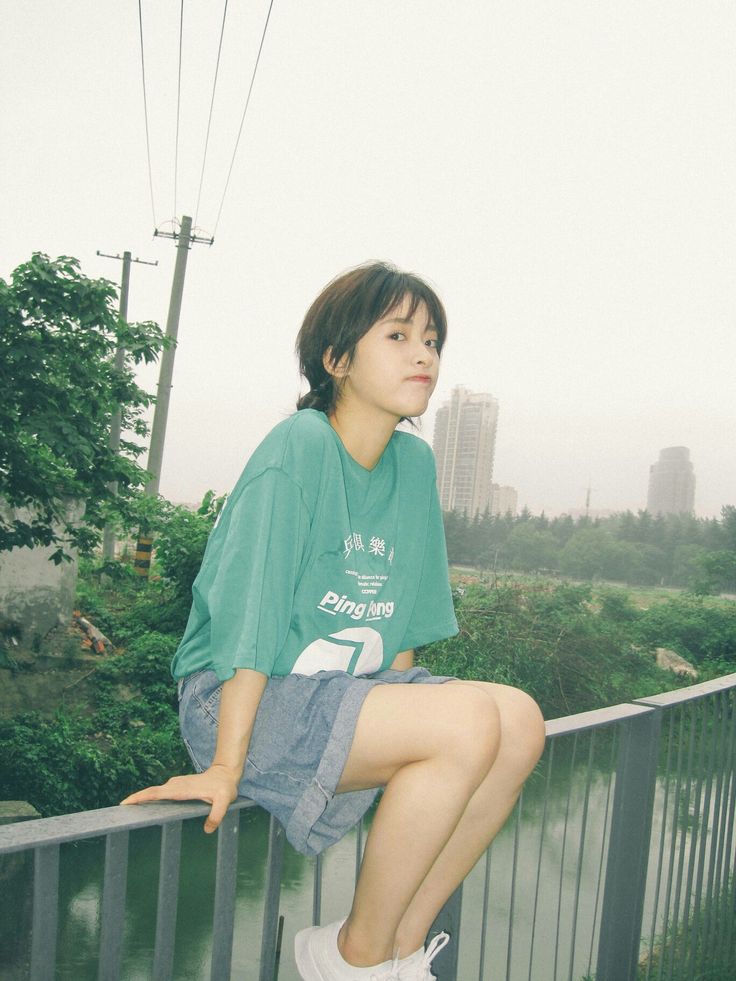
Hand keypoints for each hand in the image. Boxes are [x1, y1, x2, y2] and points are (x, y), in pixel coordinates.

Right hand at [120, 764, 239, 833]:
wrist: (225, 773)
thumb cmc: (224, 787)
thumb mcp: (224, 800)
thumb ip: (217, 815)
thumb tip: (207, 830)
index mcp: (181, 789)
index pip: (156, 793)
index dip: (140, 797)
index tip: (125, 803)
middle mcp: (175, 785)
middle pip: (150, 793)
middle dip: (135, 800)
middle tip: (119, 812)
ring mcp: (175, 785)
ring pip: (154, 793)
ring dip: (141, 800)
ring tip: (128, 813)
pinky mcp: (177, 787)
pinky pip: (160, 794)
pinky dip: (150, 799)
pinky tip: (145, 808)